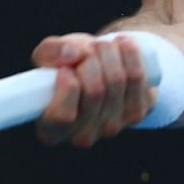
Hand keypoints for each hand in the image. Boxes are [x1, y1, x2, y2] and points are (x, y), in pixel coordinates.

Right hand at [30, 33, 157, 147]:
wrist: (102, 69)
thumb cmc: (69, 66)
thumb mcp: (48, 57)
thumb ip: (49, 52)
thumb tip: (73, 55)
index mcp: (52, 131)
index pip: (63, 115)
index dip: (68, 85)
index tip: (66, 68)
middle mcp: (82, 137)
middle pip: (94, 90)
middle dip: (89, 57)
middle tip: (85, 50)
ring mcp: (111, 128)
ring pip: (116, 79)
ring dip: (108, 51)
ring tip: (101, 46)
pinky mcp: (135, 114)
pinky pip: (135, 76)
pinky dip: (128, 53)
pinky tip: (120, 45)